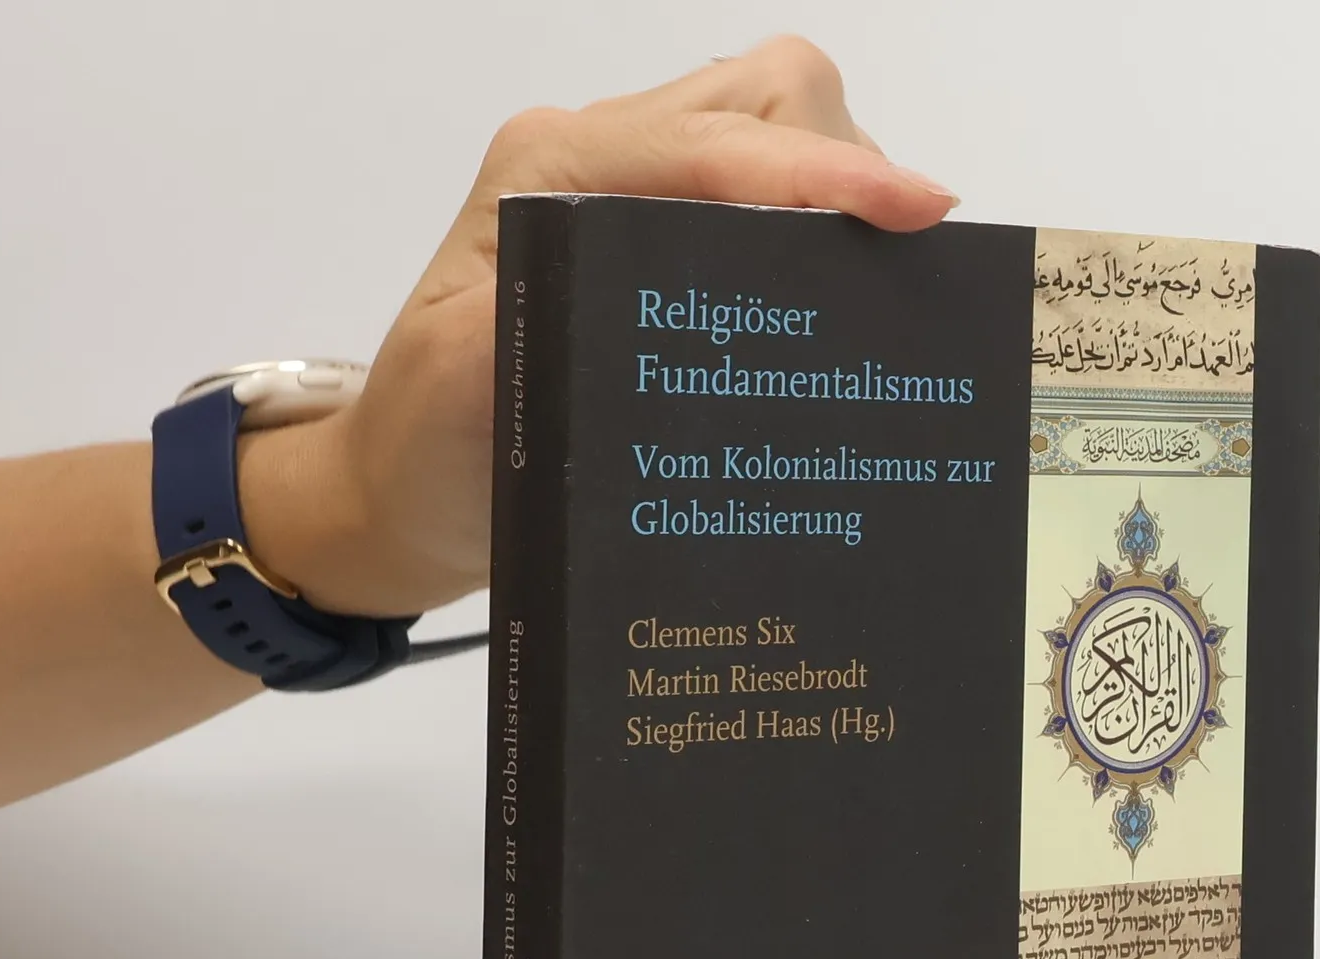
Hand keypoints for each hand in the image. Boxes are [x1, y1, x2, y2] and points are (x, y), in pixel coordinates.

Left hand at [239, 37, 957, 617]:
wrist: (401, 497)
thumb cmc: (426, 448)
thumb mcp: (463, 385)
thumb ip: (553, 315)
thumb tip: (677, 278)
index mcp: (552, 171)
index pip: (716, 143)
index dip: (825, 175)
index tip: (919, 214)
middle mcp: (600, 159)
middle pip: (766, 99)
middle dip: (842, 169)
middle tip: (888, 276)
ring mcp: (635, 193)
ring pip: (778, 132)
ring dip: (838, 197)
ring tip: (871, 294)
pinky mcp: (659, 239)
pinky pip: (766, 199)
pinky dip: (821, 235)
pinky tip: (842, 307)